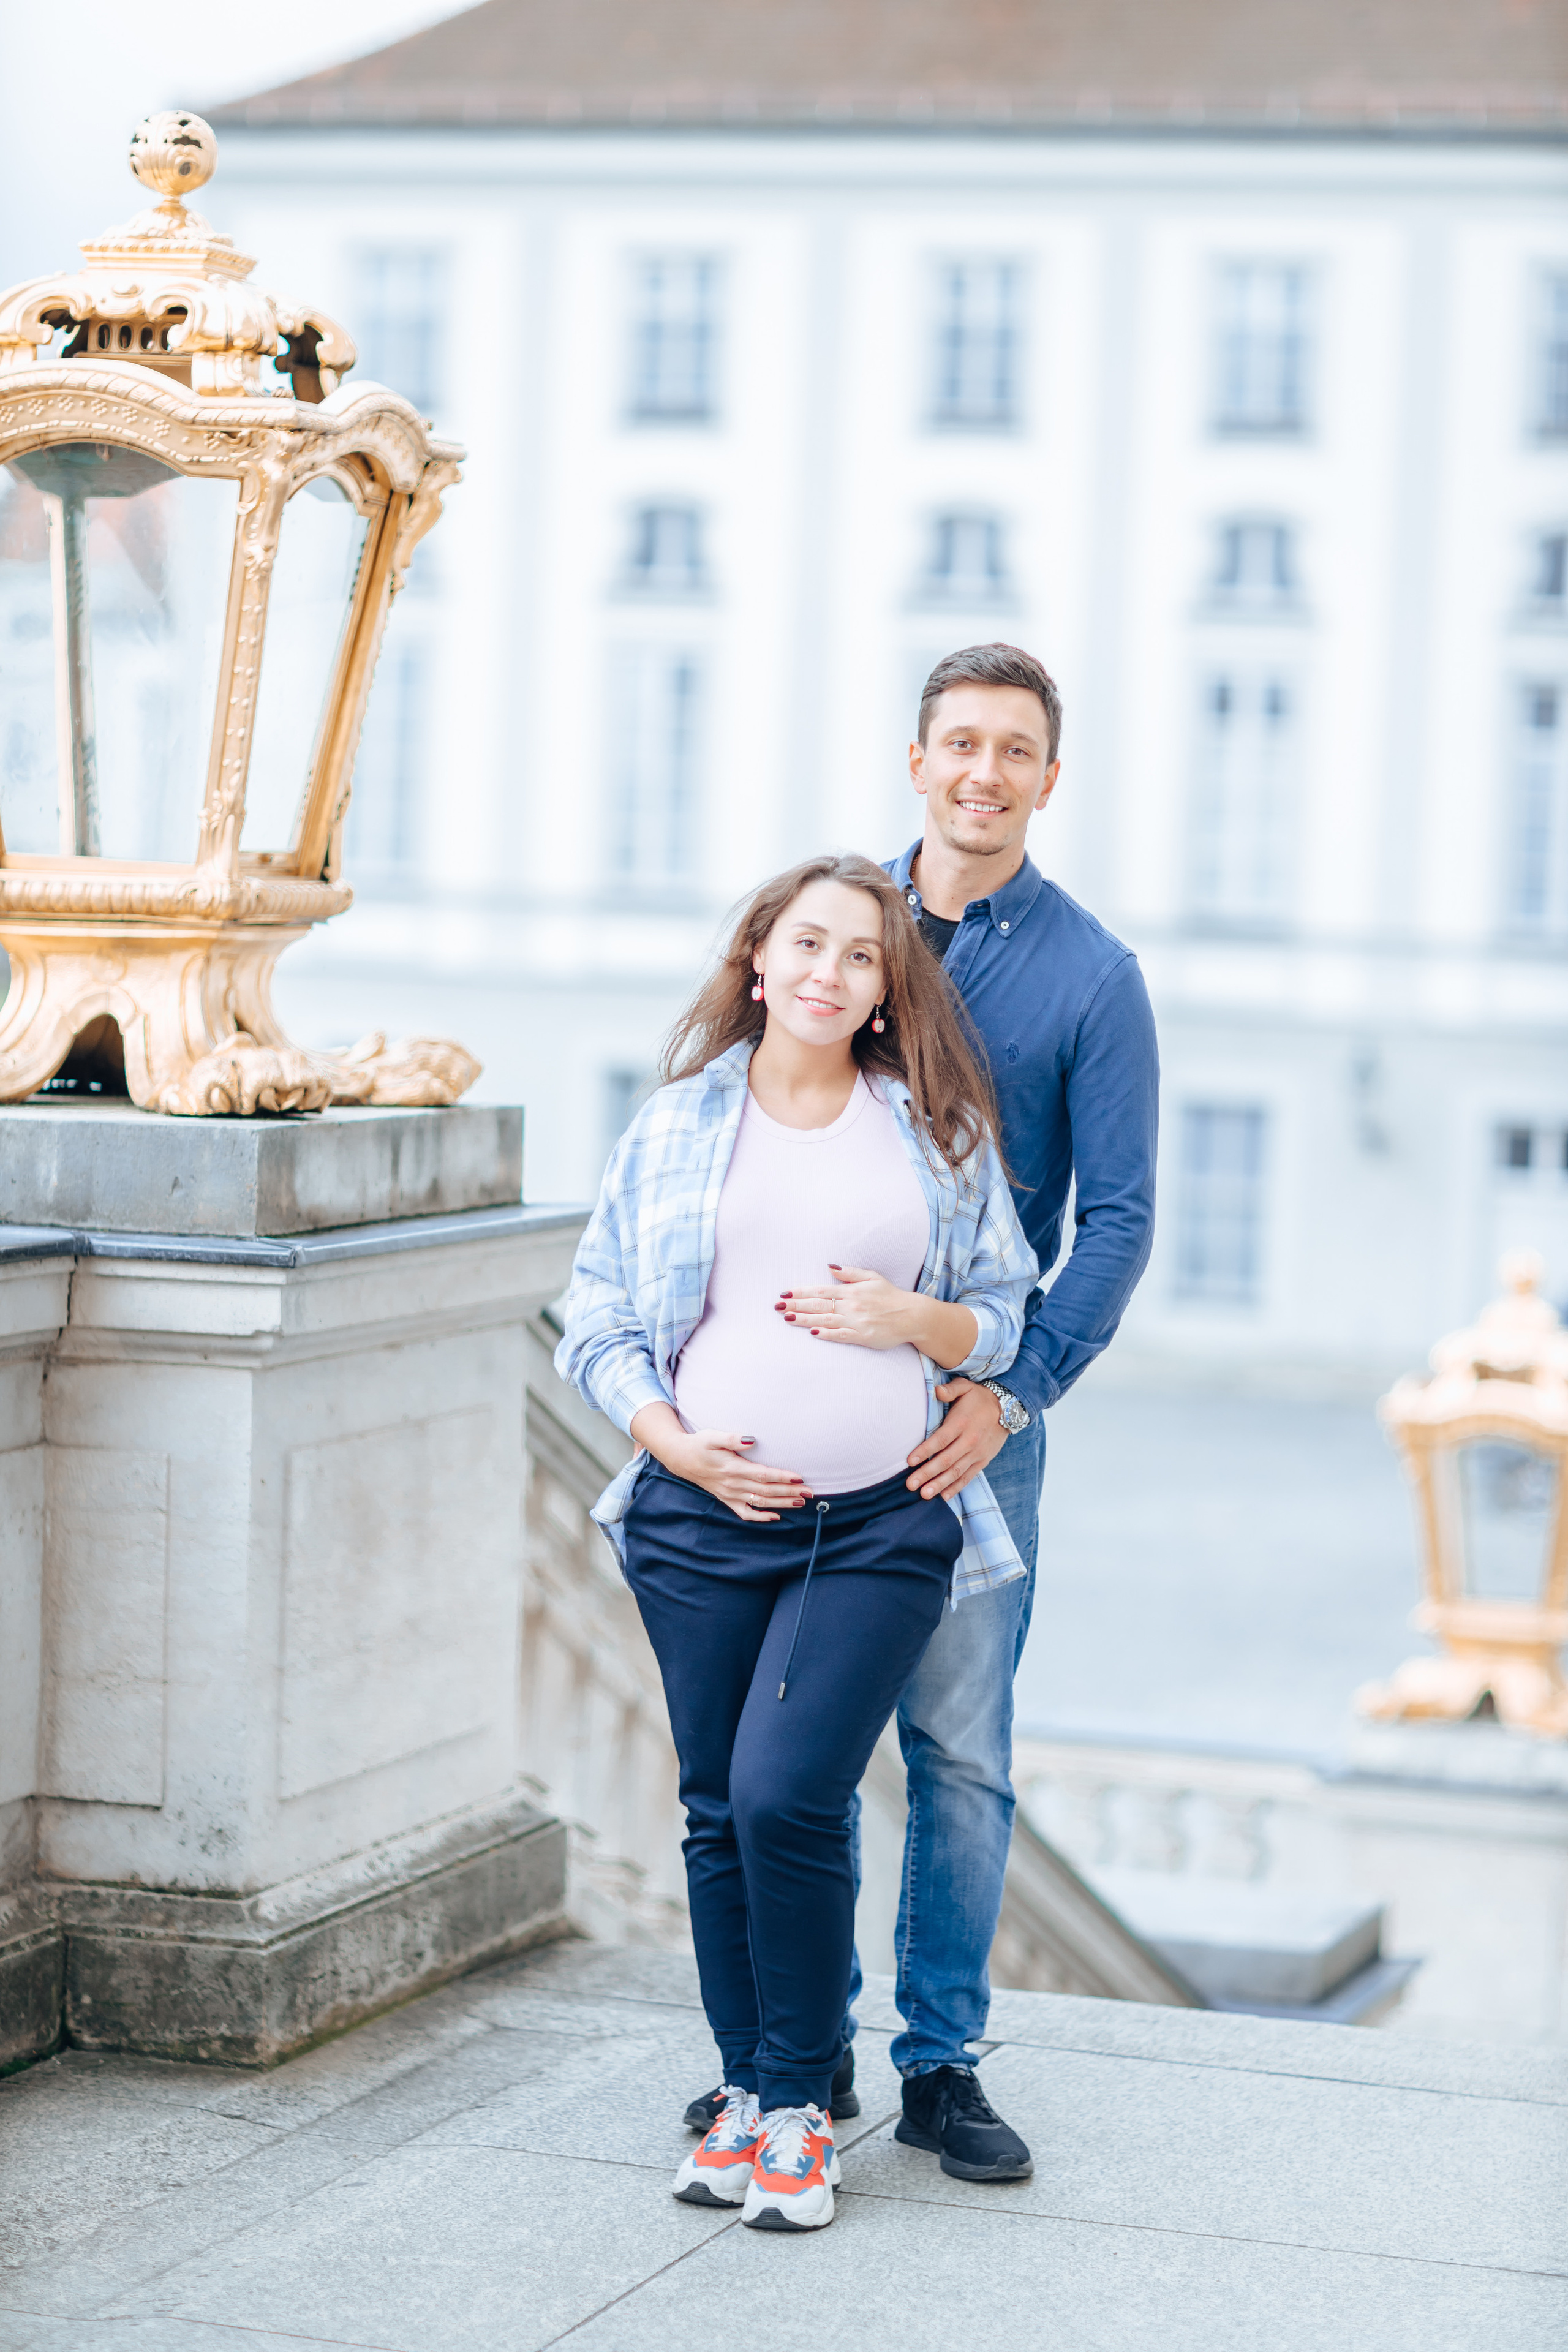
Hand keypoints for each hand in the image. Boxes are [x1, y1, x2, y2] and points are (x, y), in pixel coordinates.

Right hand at [628, 1403, 809, 1522]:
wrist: (681, 1458)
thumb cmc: (700, 1444)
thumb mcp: (713, 1436)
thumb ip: (732, 1439)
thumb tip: (751, 1440)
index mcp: (732, 1468)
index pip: (763, 1475)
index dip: (782, 1477)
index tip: (799, 1478)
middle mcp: (733, 1484)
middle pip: (766, 1490)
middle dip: (789, 1492)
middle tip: (810, 1492)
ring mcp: (730, 1494)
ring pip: (760, 1502)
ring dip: (782, 1504)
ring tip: (801, 1503)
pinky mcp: (727, 1499)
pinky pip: (746, 1513)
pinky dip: (761, 1517)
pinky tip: (776, 1517)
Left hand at [776, 1264, 913, 1349]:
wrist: (912, 1316)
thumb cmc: (891, 1296)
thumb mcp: (872, 1277)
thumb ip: (850, 1273)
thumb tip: (829, 1266)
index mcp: (851, 1291)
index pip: (820, 1291)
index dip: (801, 1292)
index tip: (785, 1293)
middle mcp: (851, 1305)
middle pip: (818, 1305)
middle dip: (796, 1306)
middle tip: (777, 1306)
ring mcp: (856, 1322)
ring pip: (825, 1320)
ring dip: (804, 1319)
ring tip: (787, 1318)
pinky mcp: (862, 1337)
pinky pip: (841, 1335)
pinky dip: (826, 1333)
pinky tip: (812, 1333)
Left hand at [905, 1378, 1007, 1500]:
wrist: (1008, 1409)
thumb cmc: (980, 1398)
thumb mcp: (966, 1387)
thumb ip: (950, 1389)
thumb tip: (935, 1390)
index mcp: (961, 1423)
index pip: (941, 1440)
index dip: (925, 1451)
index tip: (910, 1461)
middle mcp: (969, 1441)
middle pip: (946, 1460)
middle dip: (927, 1474)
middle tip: (910, 1485)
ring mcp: (977, 1453)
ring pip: (956, 1472)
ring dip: (939, 1484)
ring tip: (924, 1494)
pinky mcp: (983, 1461)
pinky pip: (968, 1476)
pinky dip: (956, 1487)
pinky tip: (944, 1496)